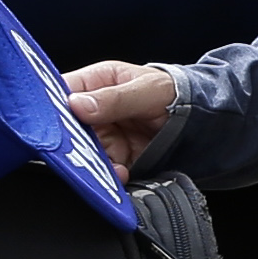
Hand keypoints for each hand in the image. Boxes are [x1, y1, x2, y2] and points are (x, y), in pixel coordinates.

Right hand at [59, 60, 178, 183]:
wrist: (203, 116)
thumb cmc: (174, 90)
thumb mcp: (146, 90)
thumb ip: (114, 99)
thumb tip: (76, 105)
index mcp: (96, 83)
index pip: (63, 95)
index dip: (53, 110)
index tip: (56, 125)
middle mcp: (95, 111)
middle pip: (70, 130)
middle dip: (75, 143)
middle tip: (86, 151)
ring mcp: (105, 136)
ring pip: (85, 153)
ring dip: (94, 163)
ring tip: (113, 166)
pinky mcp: (117, 157)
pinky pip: (105, 169)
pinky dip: (110, 175)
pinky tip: (121, 173)